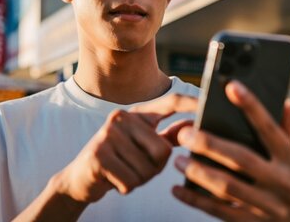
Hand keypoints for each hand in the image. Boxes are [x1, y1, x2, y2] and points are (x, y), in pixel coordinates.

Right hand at [54, 93, 197, 203]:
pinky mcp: (98, 154)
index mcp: (137, 113)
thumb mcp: (143, 145)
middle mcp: (122, 117)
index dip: (191, 103)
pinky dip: (126, 187)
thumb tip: (195, 126)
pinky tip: (114, 179)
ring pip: (147, 169)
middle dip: (154, 168)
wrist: (80, 177)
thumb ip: (168, 135)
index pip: (170, 102)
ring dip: (139, 179)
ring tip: (123, 172)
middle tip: (135, 167)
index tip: (209, 102)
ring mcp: (108, 134)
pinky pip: (131, 180)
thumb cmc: (118, 160)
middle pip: (163, 150)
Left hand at [172, 80, 289, 221]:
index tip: (231, 86)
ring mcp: (268, 206)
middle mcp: (284, 183)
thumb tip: (285, 101)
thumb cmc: (286, 181)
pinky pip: (217, 210)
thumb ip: (285, 131)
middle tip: (185, 134)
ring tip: (177, 161)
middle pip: (242, 159)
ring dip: (198, 172)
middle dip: (210, 145)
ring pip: (227, 186)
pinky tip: (177, 189)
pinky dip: (195, 200)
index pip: (269, 129)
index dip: (251, 107)